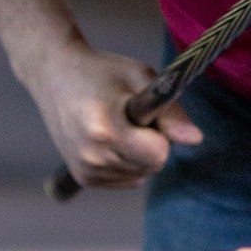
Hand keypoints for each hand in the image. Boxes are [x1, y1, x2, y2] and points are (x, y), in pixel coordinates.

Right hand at [27, 39, 202, 189]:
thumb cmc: (102, 71)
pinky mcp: (84, 177)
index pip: (158, 154)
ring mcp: (85, 169)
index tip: (146, 112)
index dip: (160, 132)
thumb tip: (196, 139)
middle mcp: (92, 155)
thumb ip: (171, 110)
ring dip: (139, 153)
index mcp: (105, 128)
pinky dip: (127, 162)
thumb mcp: (140, 77)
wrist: (54, 75)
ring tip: (116, 123)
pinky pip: (128, 179)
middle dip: (150, 142)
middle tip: (128, 114)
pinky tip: (108, 138)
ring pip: (141, 175)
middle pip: (152, 165)